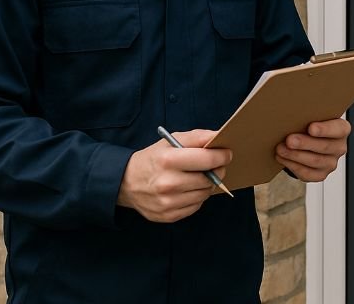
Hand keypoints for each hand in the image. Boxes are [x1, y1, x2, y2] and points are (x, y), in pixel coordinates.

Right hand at [117, 129, 231, 222]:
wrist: (126, 183)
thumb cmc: (154, 158)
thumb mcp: (171, 141)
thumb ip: (197, 137)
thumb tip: (219, 137)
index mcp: (168, 160)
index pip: (207, 159)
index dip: (222, 156)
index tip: (227, 153)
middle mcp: (167, 183)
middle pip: (209, 178)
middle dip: (217, 170)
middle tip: (215, 166)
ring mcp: (167, 202)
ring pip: (205, 194)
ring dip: (207, 185)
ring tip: (199, 177)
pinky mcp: (168, 216)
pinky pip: (196, 206)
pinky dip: (197, 197)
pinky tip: (189, 189)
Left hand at [275, 118, 350, 181]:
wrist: (305, 142)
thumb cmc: (309, 125)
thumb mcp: (312, 117)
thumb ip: (308, 115)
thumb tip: (292, 115)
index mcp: (342, 129)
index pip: (339, 129)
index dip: (325, 129)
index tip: (311, 128)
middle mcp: (339, 147)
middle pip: (324, 146)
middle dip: (305, 143)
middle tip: (289, 140)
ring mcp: (331, 163)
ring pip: (315, 161)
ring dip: (295, 155)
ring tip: (281, 148)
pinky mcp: (320, 175)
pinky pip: (307, 173)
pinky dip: (293, 166)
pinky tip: (282, 158)